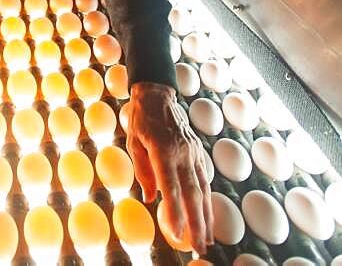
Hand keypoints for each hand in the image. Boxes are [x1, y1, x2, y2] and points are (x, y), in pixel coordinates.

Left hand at [125, 82, 212, 254]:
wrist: (157, 95)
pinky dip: (207, 201)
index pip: (171, 188)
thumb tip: (151, 198)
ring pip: (203, 189)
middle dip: (197, 223)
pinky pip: (204, 180)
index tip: (177, 234)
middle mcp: (182, 153)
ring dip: (206, 216)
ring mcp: (193, 152)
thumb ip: (143, 171)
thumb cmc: (141, 120)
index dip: (175, 213)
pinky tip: (208, 216)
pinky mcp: (197, 152)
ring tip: (207, 239)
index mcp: (163, 150)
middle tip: (199, 247)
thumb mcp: (133, 143)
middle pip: (192, 194)